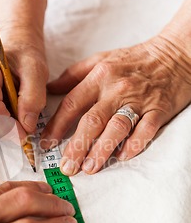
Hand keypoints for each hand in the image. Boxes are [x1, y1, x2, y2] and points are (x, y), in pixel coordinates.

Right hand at [0, 38, 47, 134]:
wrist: (15, 48)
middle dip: (3, 130)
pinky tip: (8, 112)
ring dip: (0, 127)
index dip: (7, 126)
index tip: (24, 133)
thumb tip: (26, 125)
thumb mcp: (37, 71)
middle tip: (23, 128)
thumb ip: (33, 98)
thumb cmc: (24, 56)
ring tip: (17, 114)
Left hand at [41, 35, 190, 174]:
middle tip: (67, 167)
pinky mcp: (159, 110)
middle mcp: (117, 89)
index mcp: (100, 75)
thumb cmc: (134, 59)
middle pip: (92, 121)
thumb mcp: (101, 59)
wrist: (176, 54)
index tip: (46, 143)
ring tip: (89, 168)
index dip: (56, 125)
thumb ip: (73, 75)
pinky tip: (121, 157)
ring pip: (116, 128)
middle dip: (76, 146)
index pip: (72, 104)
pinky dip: (133, 145)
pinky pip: (145, 130)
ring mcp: (139, 100)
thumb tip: (49, 89)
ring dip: (101, 151)